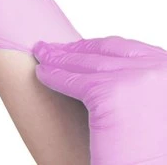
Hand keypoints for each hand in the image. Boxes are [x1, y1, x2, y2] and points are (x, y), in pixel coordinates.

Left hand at [35, 36, 166, 163]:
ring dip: (58, 59)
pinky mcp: (109, 94)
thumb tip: (103, 64)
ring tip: (41, 56)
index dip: (95, 47)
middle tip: (50, 48)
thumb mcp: (148, 104)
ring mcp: (134, 79)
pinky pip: (73, 81)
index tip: (75, 46)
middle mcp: (157, 68)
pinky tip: (42, 74)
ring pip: (86, 66)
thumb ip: (134, 82)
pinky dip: (54, 76)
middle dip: (73, 50)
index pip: (124, 49)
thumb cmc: (150, 149)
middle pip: (104, 54)